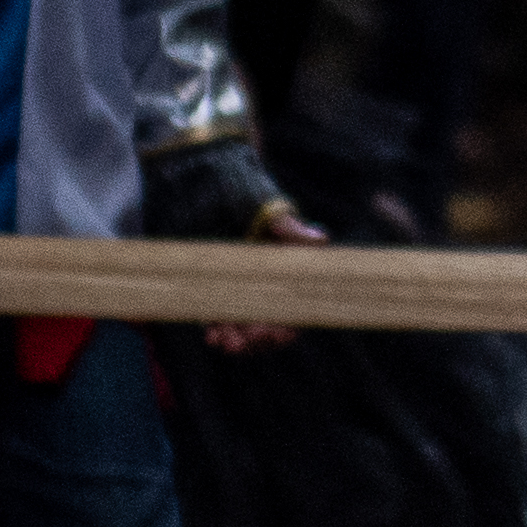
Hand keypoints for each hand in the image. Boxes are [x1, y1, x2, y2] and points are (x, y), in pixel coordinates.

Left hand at [207, 201, 322, 354]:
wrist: (204, 183)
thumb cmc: (244, 195)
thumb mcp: (269, 211)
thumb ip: (291, 228)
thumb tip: (322, 240)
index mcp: (284, 272)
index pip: (291, 311)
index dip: (284, 327)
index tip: (274, 331)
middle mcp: (264, 284)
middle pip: (265, 326)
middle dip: (255, 340)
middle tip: (240, 343)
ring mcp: (237, 287)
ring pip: (242, 327)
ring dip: (235, 341)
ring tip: (223, 342)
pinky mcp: (212, 287)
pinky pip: (217, 318)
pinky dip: (216, 330)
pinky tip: (211, 335)